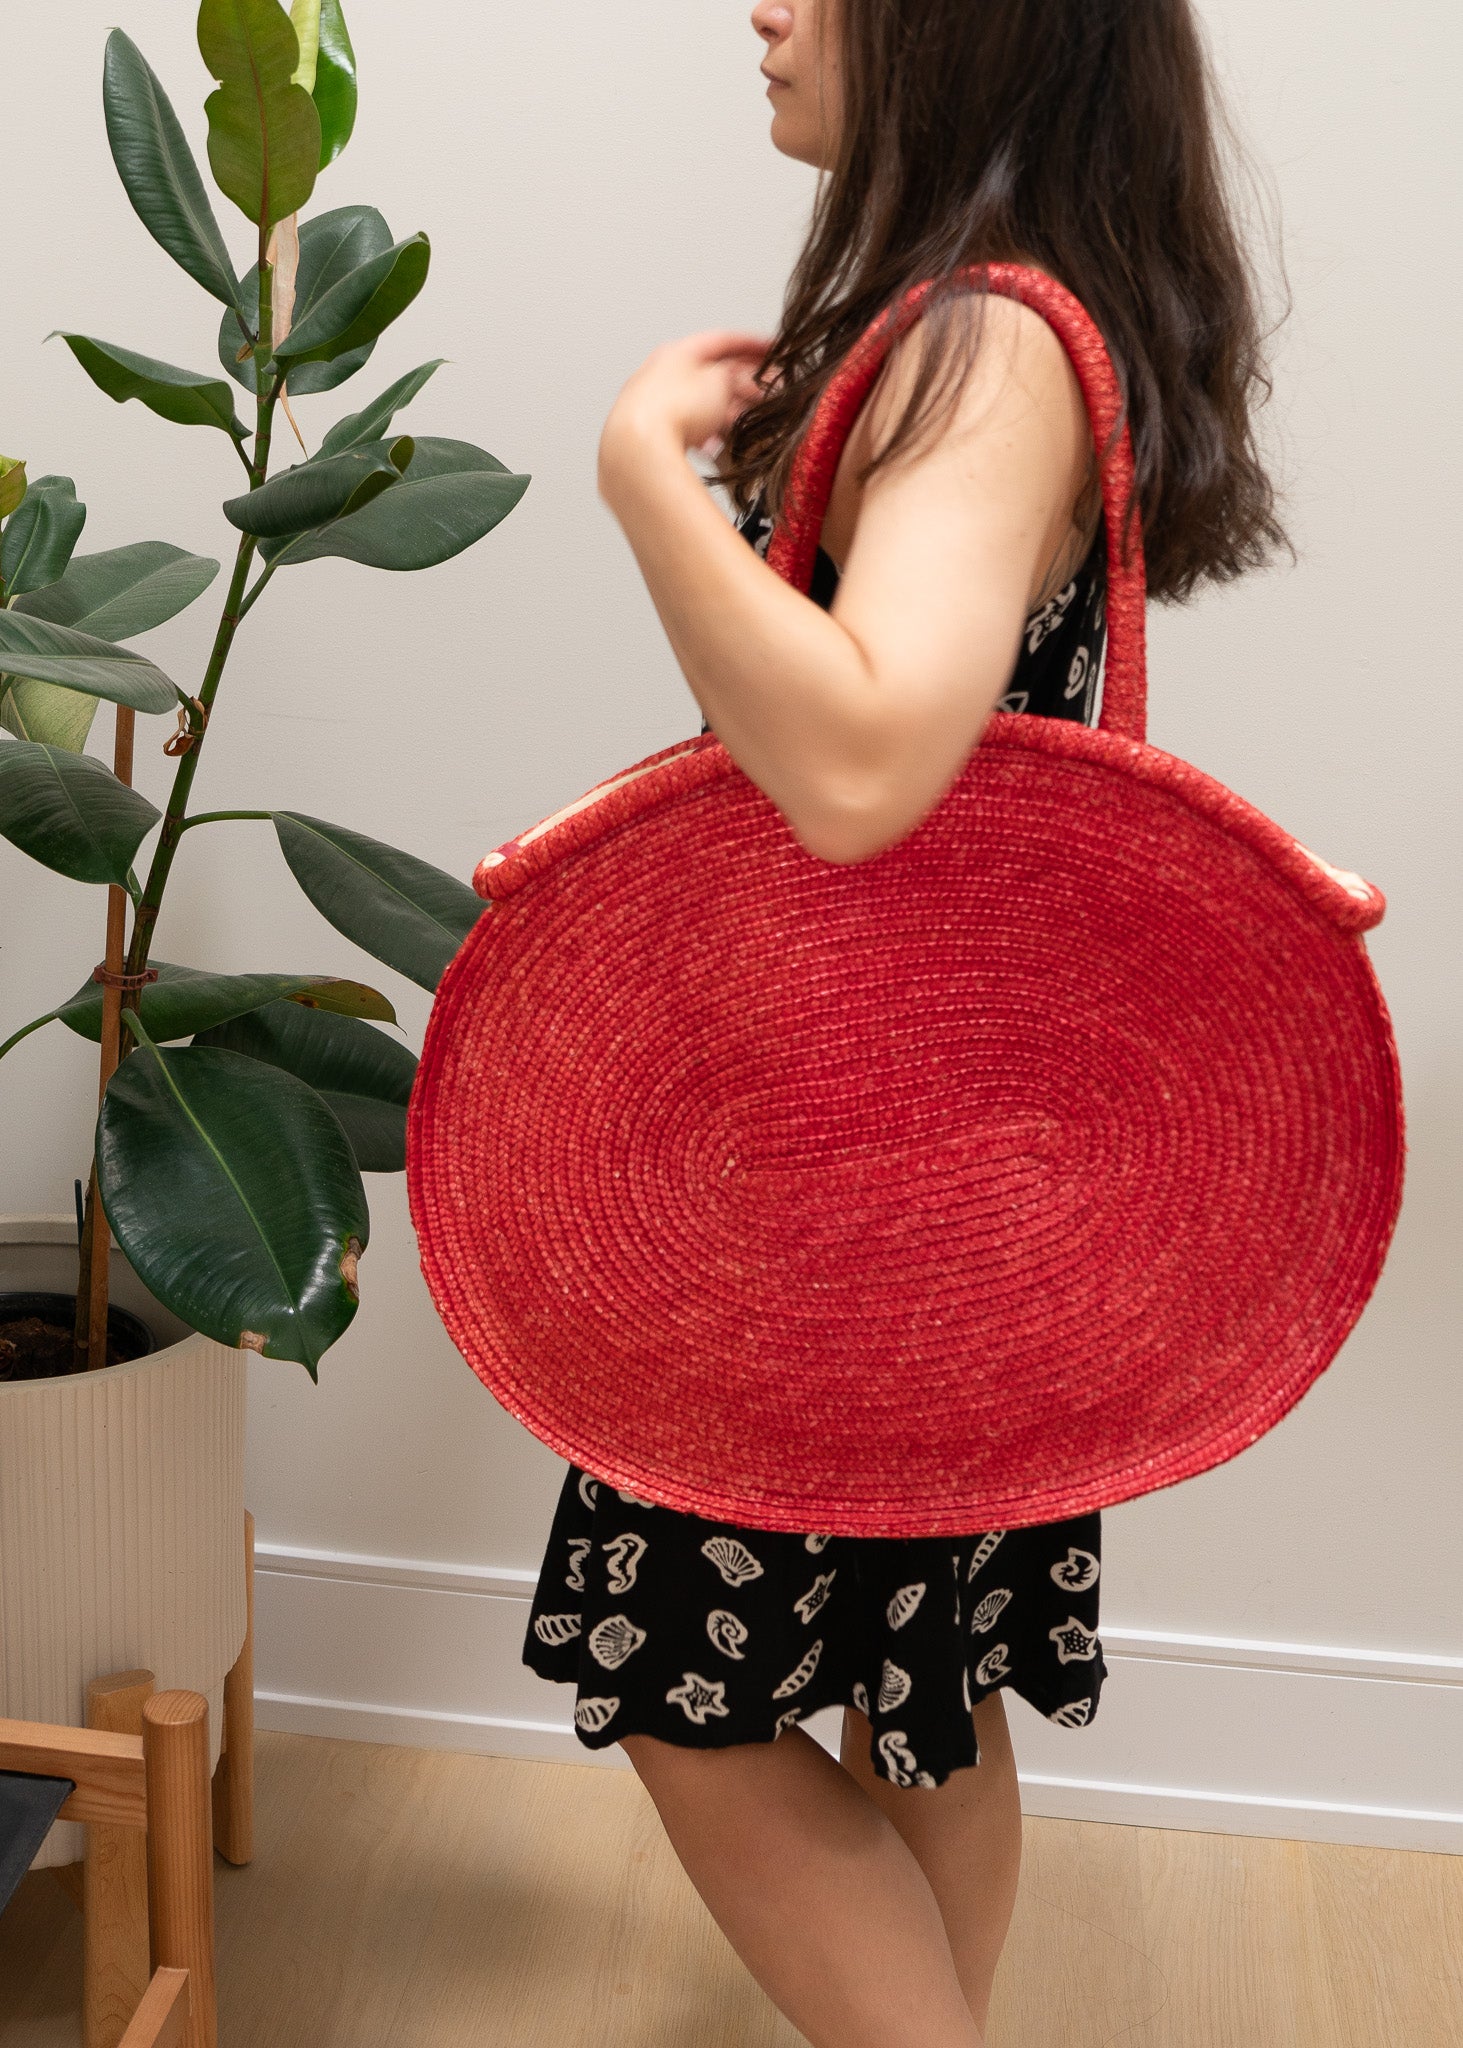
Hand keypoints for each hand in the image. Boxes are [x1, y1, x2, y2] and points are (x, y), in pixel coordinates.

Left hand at [600, 330, 769, 484]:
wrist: (638, 449)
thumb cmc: (672, 411)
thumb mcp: (719, 383)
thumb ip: (735, 375)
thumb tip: (740, 379)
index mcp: (676, 352)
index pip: (721, 340)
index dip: (751, 344)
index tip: (770, 349)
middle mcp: (660, 374)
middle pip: (709, 374)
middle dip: (741, 383)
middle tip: (765, 392)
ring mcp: (652, 404)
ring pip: (698, 403)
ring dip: (725, 411)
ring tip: (744, 422)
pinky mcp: (649, 434)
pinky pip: (685, 429)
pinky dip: (704, 434)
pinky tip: (714, 446)